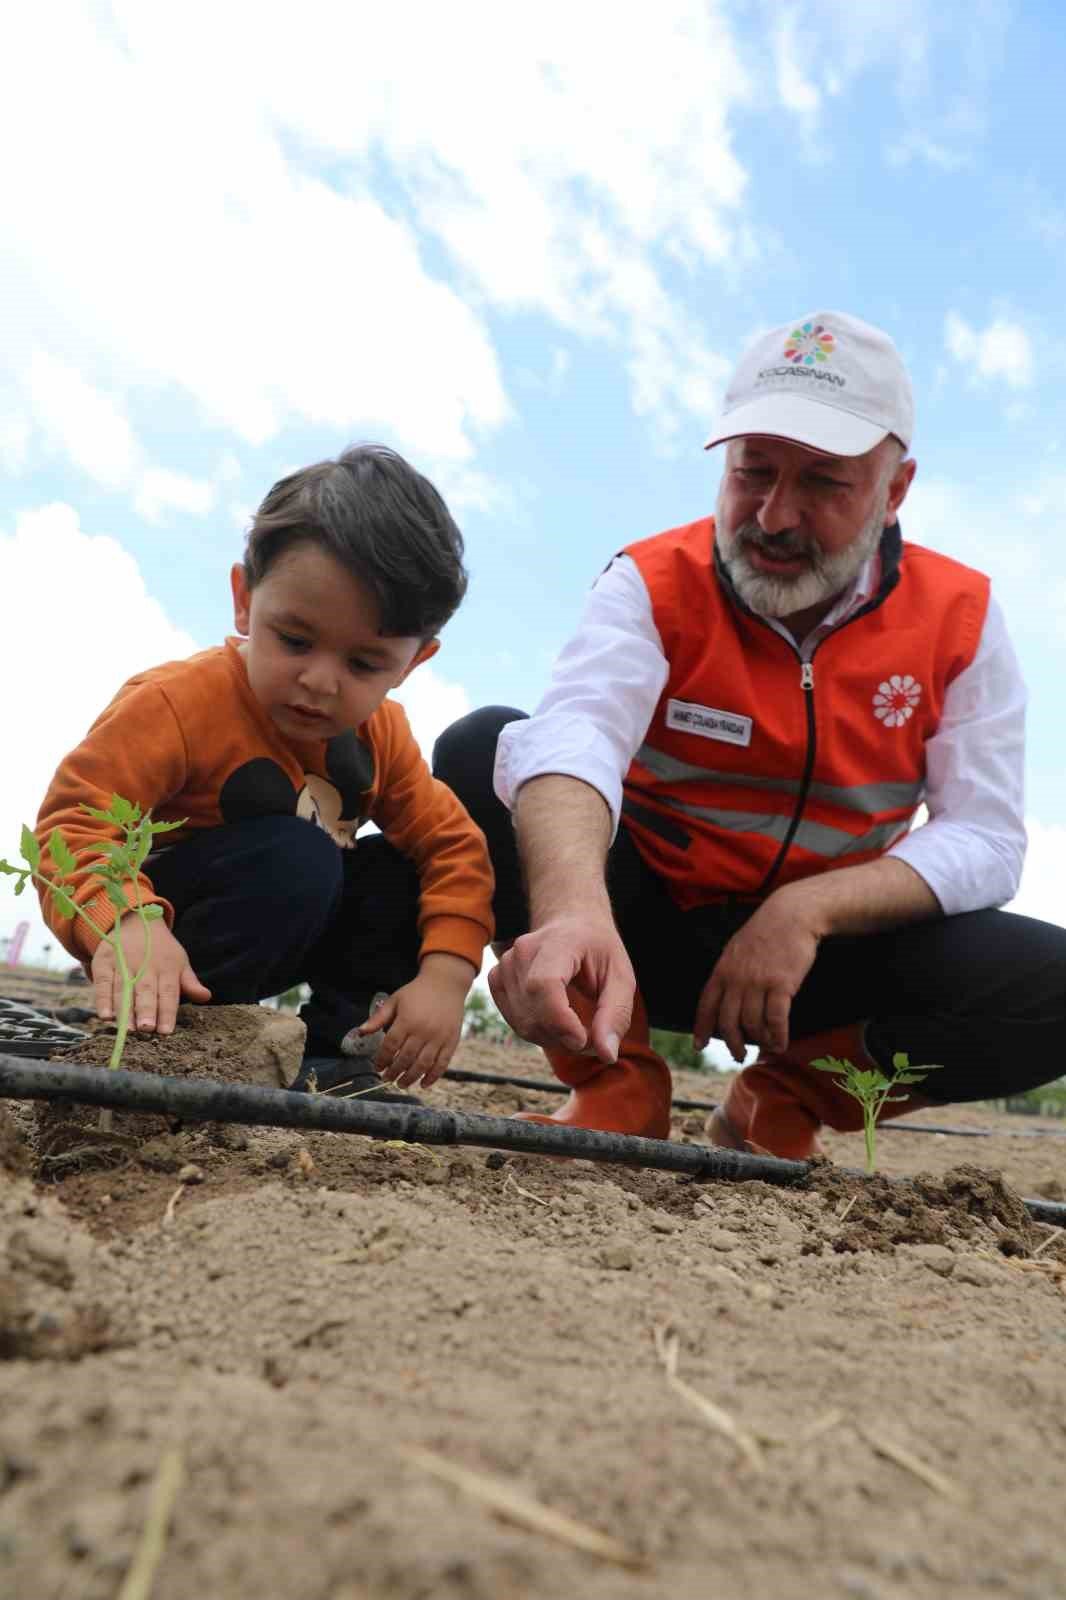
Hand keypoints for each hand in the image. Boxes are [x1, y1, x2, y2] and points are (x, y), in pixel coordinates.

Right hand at [91, 912, 211, 1034]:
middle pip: (146, 991)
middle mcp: (145, 965)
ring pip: (124, 989)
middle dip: (147, 1010)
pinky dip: (102, 999)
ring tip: (127, 1029)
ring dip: (125, 1010)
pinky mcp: (103, 962)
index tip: (166, 1031)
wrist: (135, 921)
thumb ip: (190, 982)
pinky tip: (105, 1016)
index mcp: (167, 967)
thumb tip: (206, 996)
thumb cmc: (161, 950)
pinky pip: (102, 983)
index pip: (169, 992)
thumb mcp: (179, 961)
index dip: (167, 1012)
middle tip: (147, 1029)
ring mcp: (123, 963)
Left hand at [361, 953, 473, 1088]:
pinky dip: (433, 1077)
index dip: (382, 1060)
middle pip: (405, 1058)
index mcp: (407, 1020)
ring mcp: (439, 1037)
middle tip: (387, 1078)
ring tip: (401, 1084)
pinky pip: (442, 1064)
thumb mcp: (395, 1000)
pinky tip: (424, 1084)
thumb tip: (360, 1032)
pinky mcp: (451, 1041)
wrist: (446, 983)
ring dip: (410, 1078)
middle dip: (394, 1072)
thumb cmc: (417, 992)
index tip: (377, 1067)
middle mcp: (423, 1030)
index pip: (390, 1046)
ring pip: (422, 1065)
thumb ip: (378, 1018)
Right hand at [487, 914, 634, 1062]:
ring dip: (554, 1040)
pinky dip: (538, 1033)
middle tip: (593, 1038)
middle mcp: (524, 951)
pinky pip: (514, 1021)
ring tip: (579, 1030)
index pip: (543, 986)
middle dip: (565, 1038)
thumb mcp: (621, 977)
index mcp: (558, 942)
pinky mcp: (498, 979)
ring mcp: (506, 964)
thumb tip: (606, 1055)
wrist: (572, 924)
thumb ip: (616, 1014)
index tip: (584, 1040)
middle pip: (533, 1012)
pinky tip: (558, 1024)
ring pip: (523, 1023)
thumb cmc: (599, 950)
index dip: (560, 1021)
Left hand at [694, 894, 819, 1062]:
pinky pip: (776, 1020)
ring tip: (765, 1047)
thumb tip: (726, 997)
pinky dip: (778, 1037)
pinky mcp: (781, 985)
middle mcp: (736, 979)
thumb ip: (729, 973)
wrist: (792, 915)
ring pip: (752, 1024)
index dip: (702, 1028)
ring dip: (758, 1041)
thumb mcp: (737, 949)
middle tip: (738, 1055)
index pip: (706, 1005)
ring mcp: (758, 982)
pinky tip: (780, 1044)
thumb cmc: (766, 932)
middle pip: (728, 1022)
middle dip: (732, 1044)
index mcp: (722, 970)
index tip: (699, 1046)